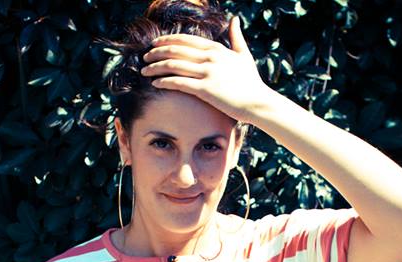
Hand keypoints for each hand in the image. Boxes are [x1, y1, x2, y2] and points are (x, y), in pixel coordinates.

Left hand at [140, 15, 273, 123]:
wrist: (258, 102)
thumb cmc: (251, 81)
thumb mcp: (244, 55)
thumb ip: (236, 36)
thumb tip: (235, 18)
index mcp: (216, 48)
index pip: (185, 40)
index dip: (167, 40)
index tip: (155, 44)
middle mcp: (210, 58)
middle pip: (175, 51)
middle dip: (156, 53)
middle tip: (144, 56)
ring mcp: (208, 73)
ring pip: (174, 66)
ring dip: (155, 67)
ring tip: (144, 71)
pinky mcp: (205, 90)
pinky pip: (179, 83)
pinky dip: (164, 81)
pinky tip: (155, 83)